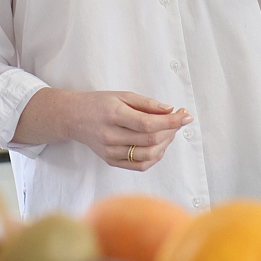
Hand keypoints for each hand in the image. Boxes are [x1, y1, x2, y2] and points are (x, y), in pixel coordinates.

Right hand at [66, 91, 191, 170]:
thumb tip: (170, 110)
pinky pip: (140, 165)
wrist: (73, 117)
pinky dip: (155, 157)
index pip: (149, 124)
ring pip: (148, 155)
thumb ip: (147, 103)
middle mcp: (111, 136)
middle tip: (178, 120)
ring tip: (169, 132)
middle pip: (151, 140)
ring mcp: (110, 151)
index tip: (186, 116)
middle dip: (171, 130)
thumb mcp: (122, 95)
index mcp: (114, 115)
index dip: (171, 121)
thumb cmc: (100, 103)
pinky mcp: (111, 161)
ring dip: (165, 144)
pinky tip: (159, 145)